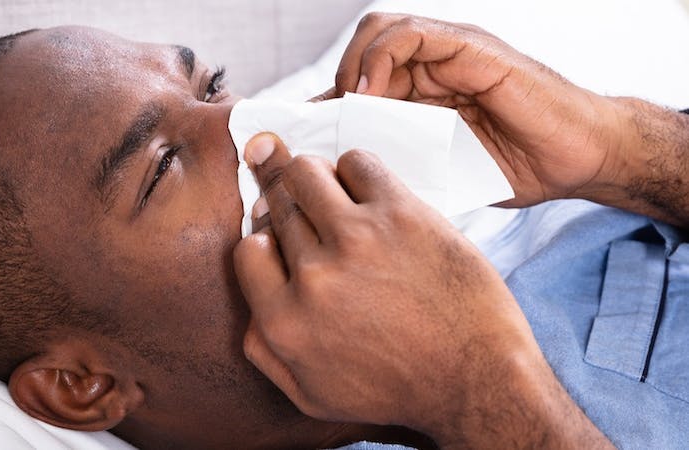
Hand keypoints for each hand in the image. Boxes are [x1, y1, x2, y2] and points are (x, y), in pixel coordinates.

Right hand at [233, 133, 610, 447]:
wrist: (476, 377)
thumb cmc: (401, 387)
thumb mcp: (314, 395)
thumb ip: (266, 352)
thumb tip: (250, 306)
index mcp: (286, 322)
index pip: (249, 250)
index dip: (266, 240)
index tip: (285, 240)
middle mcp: (314, 277)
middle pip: (278, 208)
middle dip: (290, 205)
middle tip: (312, 210)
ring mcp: (356, 240)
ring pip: (306, 173)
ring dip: (314, 178)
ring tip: (335, 195)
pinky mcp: (399, 215)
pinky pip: (357, 162)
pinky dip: (356, 170)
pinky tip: (369, 192)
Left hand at [320, 12, 627, 206]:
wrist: (580, 159)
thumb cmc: (516, 170)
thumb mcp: (441, 176)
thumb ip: (399, 169)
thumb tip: (346, 190)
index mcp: (419, 99)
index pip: (355, 89)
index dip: (323, 110)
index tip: (298, 141)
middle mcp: (429, 71)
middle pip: (356, 58)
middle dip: (328, 90)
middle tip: (317, 127)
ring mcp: (448, 56)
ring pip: (376, 35)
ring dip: (351, 70)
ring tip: (347, 109)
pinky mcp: (471, 49)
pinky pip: (411, 35)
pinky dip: (380, 58)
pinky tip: (371, 93)